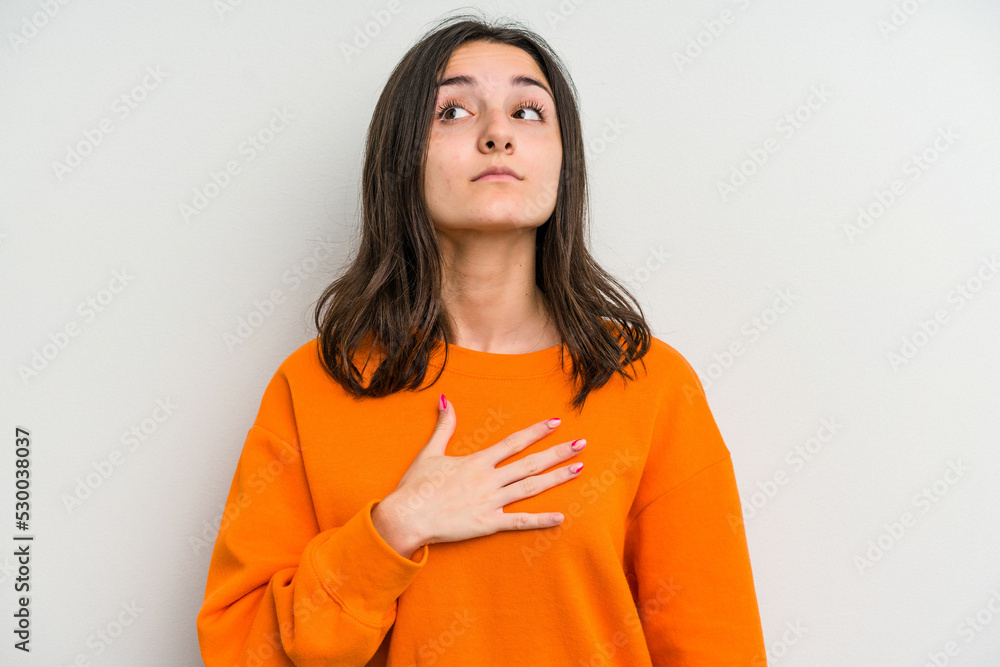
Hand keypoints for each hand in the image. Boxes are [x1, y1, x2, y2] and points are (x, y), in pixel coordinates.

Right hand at [372, 394, 584, 555]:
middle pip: (530, 463)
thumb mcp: (430, 452)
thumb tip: (445, 399)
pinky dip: (541, 520)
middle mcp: (488, 480)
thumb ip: (443, 426)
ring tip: (578, 468)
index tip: (557, 422)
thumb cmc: (415, 487)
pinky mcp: (488, 524)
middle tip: (582, 444)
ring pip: (531, 488)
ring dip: (556, 478)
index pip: (513, 442)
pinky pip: (519, 522)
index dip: (537, 432)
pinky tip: (561, 517)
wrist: (406, 518)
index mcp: (477, 462)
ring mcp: (490, 502)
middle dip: (558, 452)